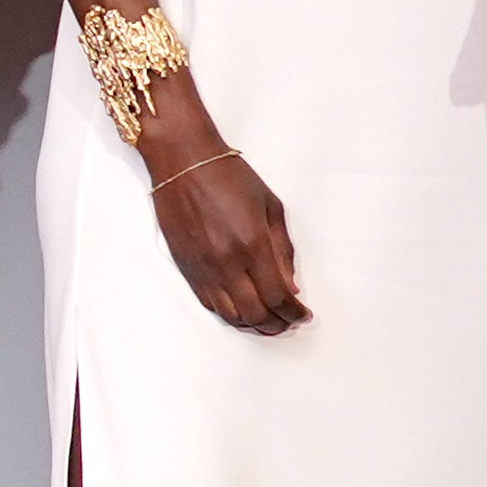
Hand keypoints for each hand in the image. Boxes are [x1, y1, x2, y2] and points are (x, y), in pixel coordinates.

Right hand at [139, 99, 304, 332]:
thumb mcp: (271, 207)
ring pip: (231, 315)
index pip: (278, 297)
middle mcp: (227, 262)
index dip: (294, 313)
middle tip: (289, 322)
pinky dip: (229, 314)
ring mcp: (203, 268)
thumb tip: (290, 286)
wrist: (182, 162)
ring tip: (268, 321)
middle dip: (277, 324)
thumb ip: (283, 250)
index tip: (303, 314)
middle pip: (255, 314)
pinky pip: (210, 304)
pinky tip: (242, 309)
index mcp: (252, 244)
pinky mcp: (186, 268)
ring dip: (253, 324)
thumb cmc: (229, 177)